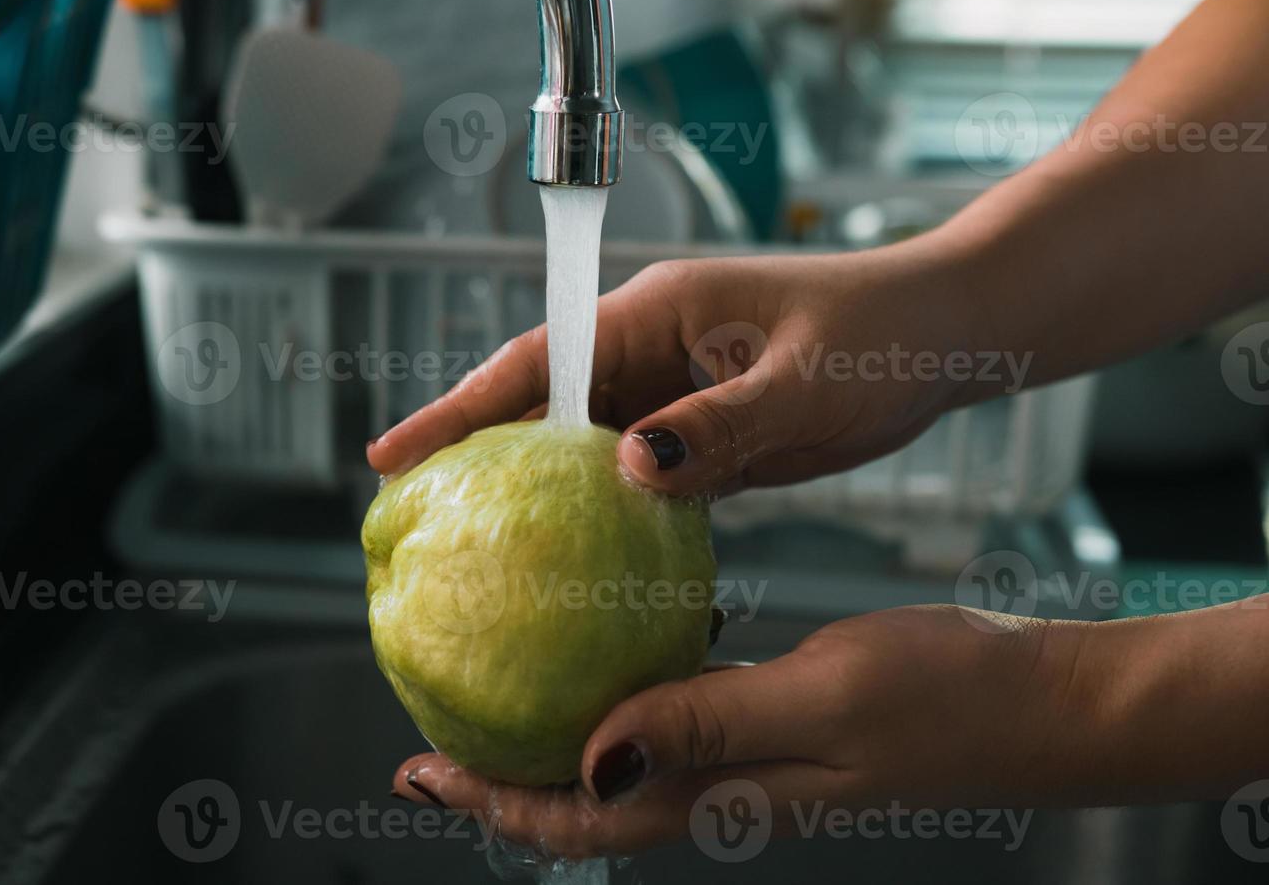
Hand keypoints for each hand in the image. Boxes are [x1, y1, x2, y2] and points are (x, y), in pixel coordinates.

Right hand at [367, 246, 982, 495]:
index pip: (539, 362)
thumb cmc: (888, 335)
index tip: (394, 455)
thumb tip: (632, 467)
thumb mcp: (806, 385)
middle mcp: (654, 349)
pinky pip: (635, 475)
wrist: (949, 335)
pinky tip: (574, 561)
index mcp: (660, 313)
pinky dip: (600, 513)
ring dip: (534, 494)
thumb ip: (723, 427)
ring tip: (472, 550)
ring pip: (584, 447)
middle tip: (410, 516)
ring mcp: (677, 391)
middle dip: (476, 456)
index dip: (460, 408)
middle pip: (543, 407)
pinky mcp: (705, 430)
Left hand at [390, 605, 1088, 857]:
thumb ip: (705, 728)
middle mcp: (727, 786)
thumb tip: (587, 760)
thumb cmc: (948, 702)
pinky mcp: (776, 718)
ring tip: (501, 695)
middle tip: (435, 739)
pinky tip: (612, 644)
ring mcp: (752, 756)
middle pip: (585, 800)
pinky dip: (625, 691)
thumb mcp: (819, 703)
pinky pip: (677, 713)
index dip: (497, 806)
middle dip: (503, 780)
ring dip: (555, 737)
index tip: (421, 774)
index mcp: (727, 796)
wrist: (1043, 705)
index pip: (582, 821)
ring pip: (624, 758)